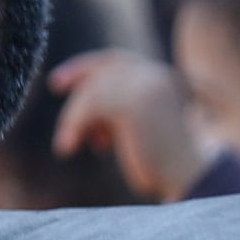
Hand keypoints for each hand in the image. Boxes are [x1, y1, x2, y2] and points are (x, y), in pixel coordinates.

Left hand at [50, 48, 208, 200]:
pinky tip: (66, 149)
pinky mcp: (135, 106)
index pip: (116, 61)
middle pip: (98, 74)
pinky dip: (72, 128)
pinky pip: (89, 108)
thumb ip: (116, 107)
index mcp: (161, 77)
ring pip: (91, 94)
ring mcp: (146, 88)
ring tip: (70, 144)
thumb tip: (79, 102)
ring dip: (73, 119)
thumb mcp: (136, 126)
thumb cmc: (162, 159)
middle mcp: (155, 76)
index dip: (84, 67)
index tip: (57, 83)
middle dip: (74, 92)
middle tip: (52, 113)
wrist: (188, 178)